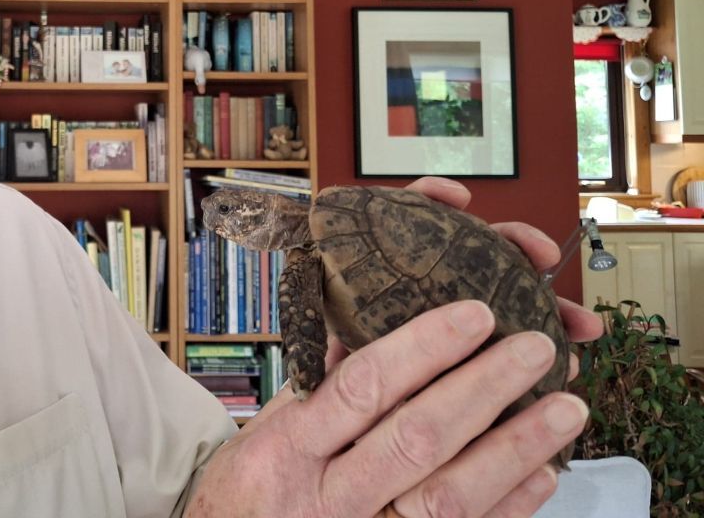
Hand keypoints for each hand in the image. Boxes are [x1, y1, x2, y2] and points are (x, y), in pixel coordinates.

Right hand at [185, 177, 597, 516]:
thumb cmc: (247, 494)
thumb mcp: (265, 431)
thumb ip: (318, 385)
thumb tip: (367, 326)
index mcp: (288, 448)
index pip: (363, 387)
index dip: (423, 349)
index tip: (474, 315)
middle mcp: (328, 498)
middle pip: (417, 437)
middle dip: (484, 388)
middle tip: (535, 348)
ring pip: (451, 496)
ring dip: (516, 449)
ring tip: (565, 407)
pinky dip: (511, 506)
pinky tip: (544, 470)